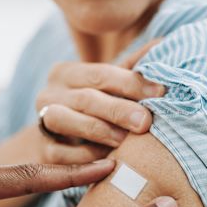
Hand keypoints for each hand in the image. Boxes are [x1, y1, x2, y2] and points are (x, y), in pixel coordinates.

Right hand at [35, 40, 164, 163]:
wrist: (62, 142)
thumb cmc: (95, 109)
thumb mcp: (111, 87)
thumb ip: (133, 68)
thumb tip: (164, 44)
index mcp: (66, 73)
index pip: (101, 73)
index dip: (131, 83)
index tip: (160, 92)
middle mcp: (48, 94)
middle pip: (85, 98)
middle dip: (117, 110)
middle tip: (145, 121)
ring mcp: (42, 122)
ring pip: (64, 120)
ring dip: (98, 130)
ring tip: (125, 140)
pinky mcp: (44, 151)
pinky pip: (61, 154)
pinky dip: (85, 158)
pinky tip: (108, 162)